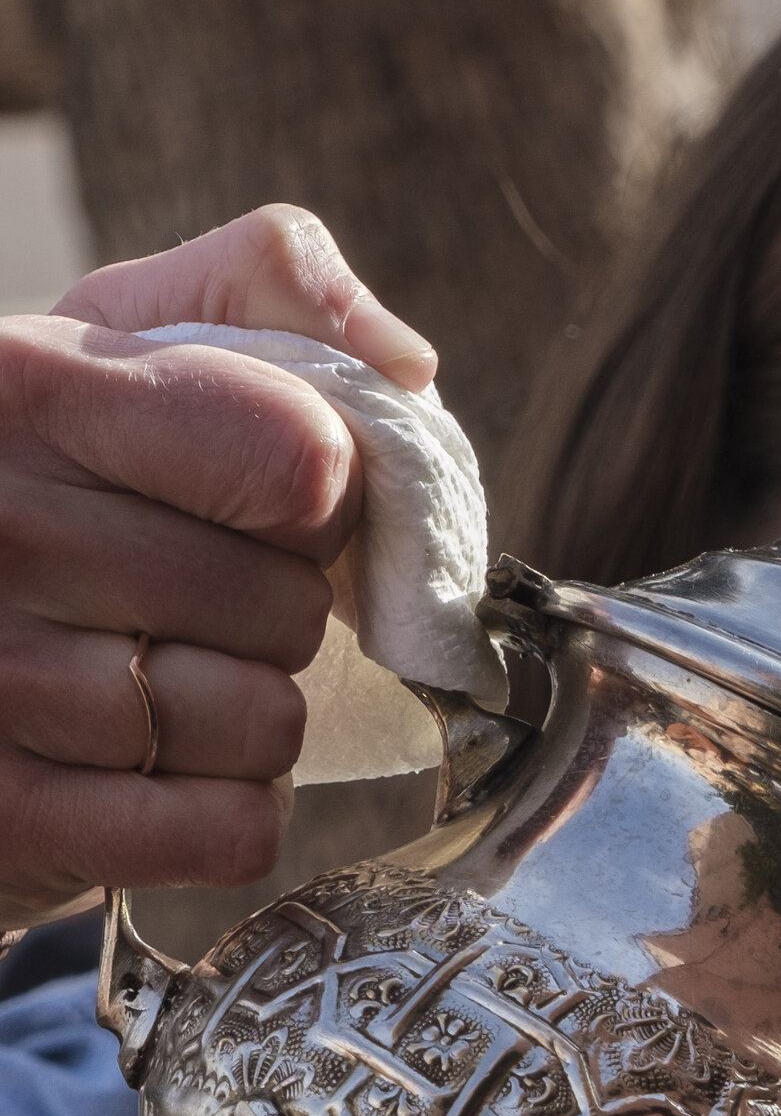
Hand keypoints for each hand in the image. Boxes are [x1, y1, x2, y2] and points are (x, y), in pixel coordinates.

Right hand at [0, 204, 435, 925]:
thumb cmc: (46, 483)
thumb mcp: (116, 343)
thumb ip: (263, 284)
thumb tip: (407, 363)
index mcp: (28, 385)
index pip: (299, 458)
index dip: (320, 498)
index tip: (267, 509)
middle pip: (288, 606)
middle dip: (275, 616)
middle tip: (190, 607)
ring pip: (265, 726)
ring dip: (250, 721)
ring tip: (162, 685)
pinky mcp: (14, 817)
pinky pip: (230, 831)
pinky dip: (226, 815)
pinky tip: (158, 774)